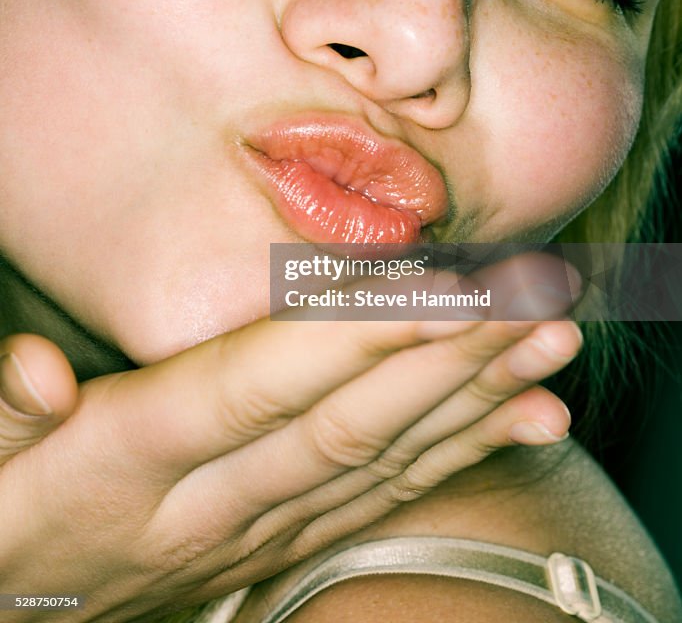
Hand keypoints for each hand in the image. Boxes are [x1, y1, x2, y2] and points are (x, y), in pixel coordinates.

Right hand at [0, 255, 581, 622]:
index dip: (359, 336)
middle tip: (540, 296)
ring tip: (555, 345)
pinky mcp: (281, 545)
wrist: (18, 619)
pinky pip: (384, 500)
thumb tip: (37, 373)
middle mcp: (214, 497)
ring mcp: (259, 530)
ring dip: (478, 399)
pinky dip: (462, 455)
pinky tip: (528, 422)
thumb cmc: (2, 520)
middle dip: (454, 354)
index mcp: (136, 457)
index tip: (448, 288)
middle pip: (351, 421)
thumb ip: (3, 410)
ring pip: (385, 460)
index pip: (266, 386)